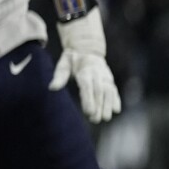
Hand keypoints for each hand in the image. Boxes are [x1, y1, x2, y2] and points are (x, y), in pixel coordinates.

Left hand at [48, 8, 120, 122]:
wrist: (87, 49)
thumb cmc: (72, 59)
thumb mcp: (63, 64)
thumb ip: (59, 76)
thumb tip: (52, 88)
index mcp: (85, 70)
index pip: (87, 87)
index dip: (88, 100)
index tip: (88, 112)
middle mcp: (97, 73)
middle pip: (99, 91)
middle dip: (99, 106)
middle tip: (95, 120)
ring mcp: (105, 76)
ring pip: (109, 91)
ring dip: (108, 105)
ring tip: (106, 118)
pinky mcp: (110, 79)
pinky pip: (114, 90)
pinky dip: (116, 99)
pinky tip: (116, 110)